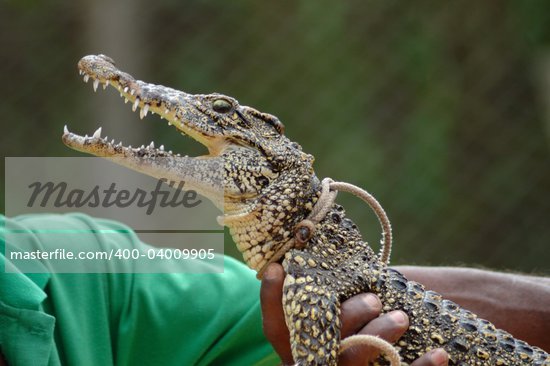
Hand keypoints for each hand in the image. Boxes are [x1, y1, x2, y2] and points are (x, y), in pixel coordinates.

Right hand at [260, 263, 448, 365]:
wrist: (353, 365)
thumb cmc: (347, 331)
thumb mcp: (332, 313)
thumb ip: (328, 293)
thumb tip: (322, 242)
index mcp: (296, 344)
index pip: (275, 324)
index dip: (271, 297)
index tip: (277, 267)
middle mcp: (310, 363)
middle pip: (319, 343)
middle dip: (347, 316)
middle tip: (373, 299)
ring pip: (350, 362)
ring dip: (378, 338)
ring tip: (401, 317)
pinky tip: (439, 354)